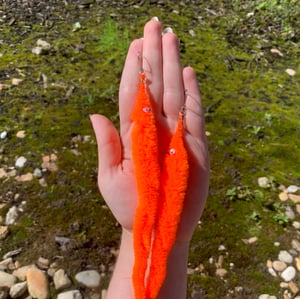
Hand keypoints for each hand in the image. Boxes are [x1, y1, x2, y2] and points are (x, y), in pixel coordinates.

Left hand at [90, 18, 208, 240]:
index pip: (131, 93)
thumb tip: (96, 115)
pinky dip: (191, 94)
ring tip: (169, 38)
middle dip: (152, 55)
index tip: (133, 42)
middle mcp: (154, 129)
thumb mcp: (110, 178)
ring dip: (171, 66)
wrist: (154, 229)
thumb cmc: (130, 206)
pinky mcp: (195, 147)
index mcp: (133, 134)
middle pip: (153, 86)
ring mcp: (175, 136)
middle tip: (153, 25)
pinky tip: (187, 73)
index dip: (132, 68)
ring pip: (173, 93)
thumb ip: (107, 146)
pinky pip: (193, 116)